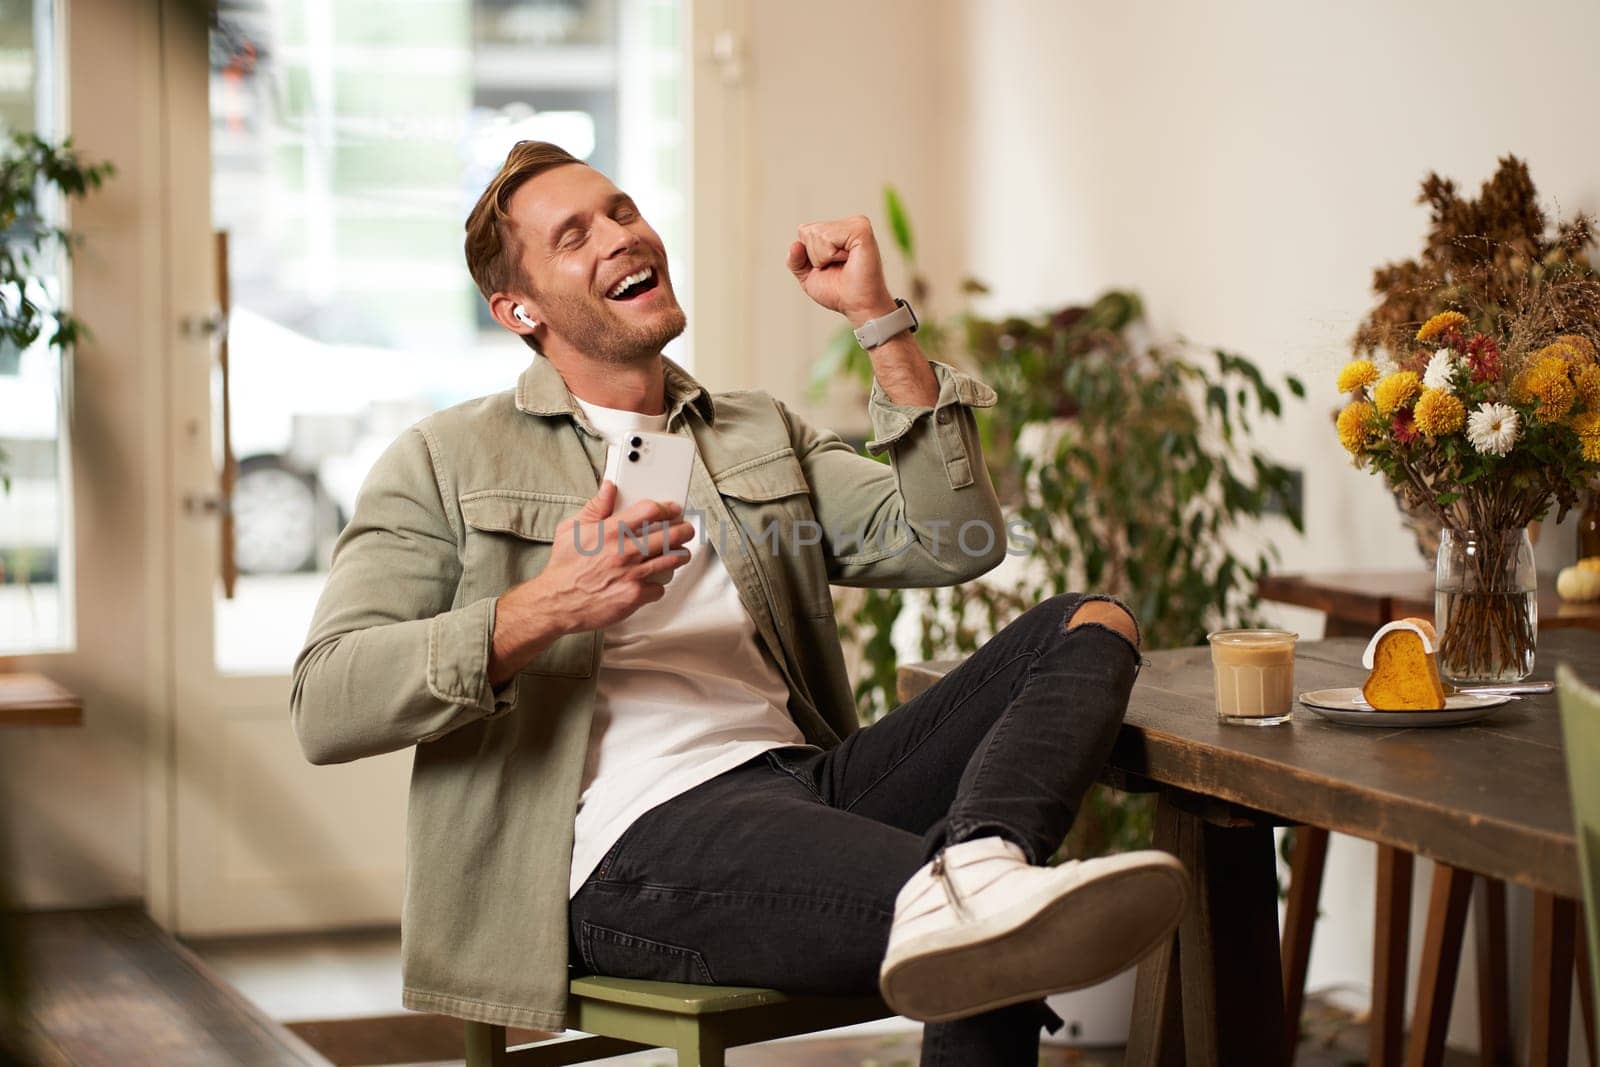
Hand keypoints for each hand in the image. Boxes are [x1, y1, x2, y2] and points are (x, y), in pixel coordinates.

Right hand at [489, 481, 693, 683]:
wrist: (557, 602)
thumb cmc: (564, 568)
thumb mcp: (572, 529)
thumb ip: (595, 507)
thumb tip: (608, 488)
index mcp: (610, 531)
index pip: (649, 510)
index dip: (666, 508)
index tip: (672, 508)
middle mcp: (624, 551)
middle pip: (669, 535)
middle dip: (683, 530)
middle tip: (685, 529)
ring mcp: (631, 574)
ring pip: (672, 560)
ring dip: (680, 555)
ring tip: (680, 553)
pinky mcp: (634, 596)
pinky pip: (659, 587)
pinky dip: (659, 584)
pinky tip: (654, 580)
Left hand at [786, 215, 895, 326]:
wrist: (858, 307)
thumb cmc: (839, 292)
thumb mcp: (808, 276)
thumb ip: (795, 260)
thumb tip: (795, 244)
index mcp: (838, 229)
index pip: (804, 231)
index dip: (809, 256)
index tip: (829, 267)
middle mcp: (848, 224)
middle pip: (808, 231)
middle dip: (815, 256)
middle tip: (837, 267)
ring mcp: (857, 224)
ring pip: (816, 233)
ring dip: (824, 257)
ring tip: (844, 264)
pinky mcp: (862, 230)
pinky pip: (828, 237)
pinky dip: (831, 255)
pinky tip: (848, 260)